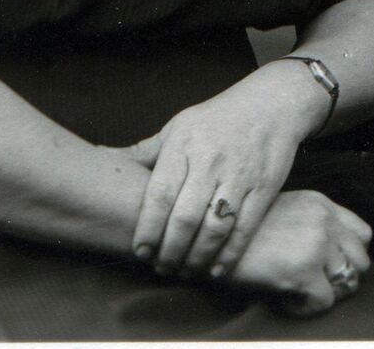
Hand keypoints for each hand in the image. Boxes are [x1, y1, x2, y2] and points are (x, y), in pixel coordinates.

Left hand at [126, 63, 326, 279]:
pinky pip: (245, 228)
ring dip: (197, 257)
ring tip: (185, 272)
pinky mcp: (265, 188)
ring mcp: (240, 175)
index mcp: (184, 145)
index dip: (147, 227)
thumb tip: (100, 156)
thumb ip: (144, 151)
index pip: (160, 194)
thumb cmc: (218, 118)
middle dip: (170, 250)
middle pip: (185, 217)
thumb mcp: (178, 126)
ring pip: (215, 228)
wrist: (273, 102)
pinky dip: (229, 254)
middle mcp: (211, 161)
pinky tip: (215, 269)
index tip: (140, 251)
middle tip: (161, 268)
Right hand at [226, 190, 372, 316]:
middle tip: (314, 285)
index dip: (349, 255)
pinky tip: (285, 300)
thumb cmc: (242, 232)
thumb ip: (314, 225)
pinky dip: (306, 308)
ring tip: (300, 292)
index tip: (329, 266)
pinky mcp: (303, 271)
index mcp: (321, 204)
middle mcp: (324, 221)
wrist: (209, 241)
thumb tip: (336, 258)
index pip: (363, 234)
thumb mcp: (285, 212)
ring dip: (326, 293)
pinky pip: (325, 302)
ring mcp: (315, 245)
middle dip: (341, 278)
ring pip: (348, 283)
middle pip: (362, 260)